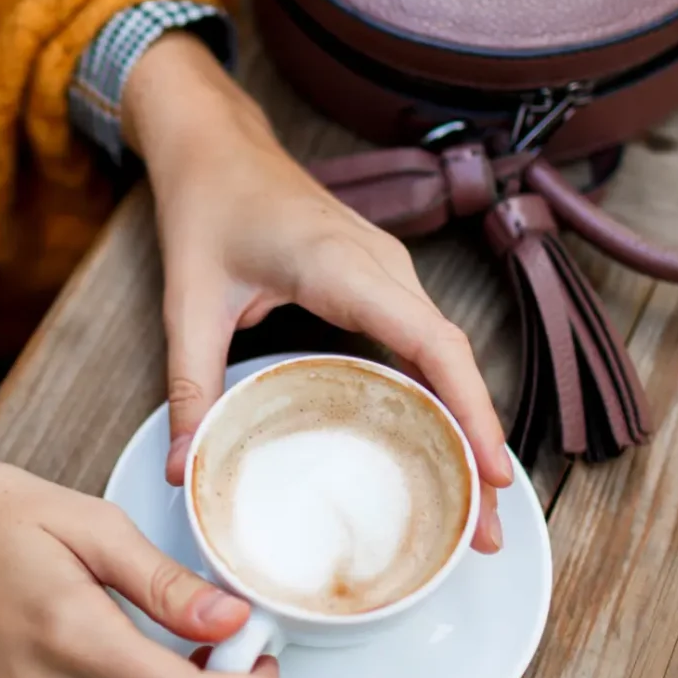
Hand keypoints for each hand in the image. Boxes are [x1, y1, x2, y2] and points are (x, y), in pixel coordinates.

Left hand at [124, 33, 512, 551]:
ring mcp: (389, 272)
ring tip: (475, 507)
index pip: (430, 341)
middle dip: (479, 443)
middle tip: (485, 531)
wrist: (217, 145)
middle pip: (453, 361)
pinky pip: (426, 343)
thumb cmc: (207, 208)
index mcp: (342, 266)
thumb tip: (185, 469)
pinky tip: (440, 447)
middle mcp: (382, 267)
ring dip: (467, 425)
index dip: (470, 409)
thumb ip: (189, 387)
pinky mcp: (381, 282)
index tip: (493, 474)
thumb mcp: (188, 302)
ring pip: (447, 355)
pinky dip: (442, 397)